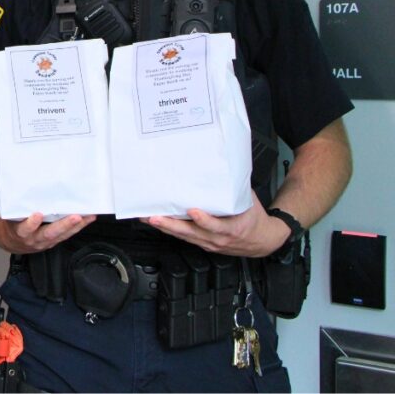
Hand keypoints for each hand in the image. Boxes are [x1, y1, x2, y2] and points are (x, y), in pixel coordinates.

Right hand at [0, 212, 95, 254]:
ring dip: (75, 226)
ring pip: (61, 236)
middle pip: (48, 234)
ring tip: (87, 216)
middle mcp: (33, 239)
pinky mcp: (54, 241)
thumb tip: (16, 177)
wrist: (11, 241)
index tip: (37, 215)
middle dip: (63, 225)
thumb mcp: (7, 214)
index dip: (31, 223)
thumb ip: (13, 203)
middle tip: (74, 217)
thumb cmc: (11, 223)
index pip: (24, 229)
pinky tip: (88, 218)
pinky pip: (67, 235)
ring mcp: (45, 242)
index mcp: (19, 232)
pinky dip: (79, 227)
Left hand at [145, 193, 289, 256]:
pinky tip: (159, 224)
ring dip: (166, 228)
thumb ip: (234, 188)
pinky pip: (185, 238)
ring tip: (148, 219)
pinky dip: (171, 231)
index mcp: (233, 229)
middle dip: (171, 225)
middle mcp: (219, 239)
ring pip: (185, 237)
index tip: (193, 211)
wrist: (263, 240)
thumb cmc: (254, 218)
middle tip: (153, 217)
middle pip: (192, 233)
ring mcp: (210, 244)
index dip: (204, 220)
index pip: (217, 227)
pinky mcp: (204, 244)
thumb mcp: (248, 201)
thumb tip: (223, 167)